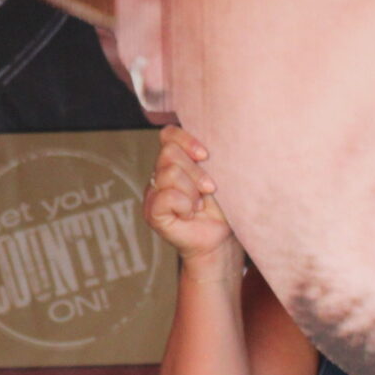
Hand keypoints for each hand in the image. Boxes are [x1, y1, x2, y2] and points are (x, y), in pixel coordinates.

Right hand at [145, 125, 244, 278]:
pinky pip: (165, 196)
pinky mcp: (152, 212)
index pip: (168, 135)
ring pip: (169, 173)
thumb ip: (207, 157)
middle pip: (169, 153)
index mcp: (175, 161)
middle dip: (196, 172)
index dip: (186, 141)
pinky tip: (189, 214)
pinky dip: (184, 205)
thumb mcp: (218, 174)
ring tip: (198, 205)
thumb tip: (209, 142)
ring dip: (192, 191)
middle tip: (208, 190)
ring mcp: (153, 193)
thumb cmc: (223, 206)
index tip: (206, 156)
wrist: (222, 239)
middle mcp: (160, 173)